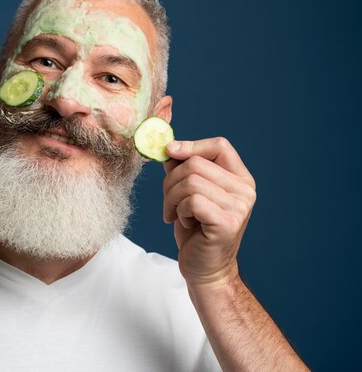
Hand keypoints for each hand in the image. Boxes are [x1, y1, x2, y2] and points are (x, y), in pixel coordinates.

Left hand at [162, 137, 255, 284]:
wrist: (204, 267)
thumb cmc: (196, 229)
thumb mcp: (188, 193)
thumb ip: (183, 169)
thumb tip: (170, 148)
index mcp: (240, 178)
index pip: (219, 146)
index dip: (191, 145)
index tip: (169, 152)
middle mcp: (245, 190)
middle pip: (196, 163)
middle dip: (170, 181)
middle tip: (169, 202)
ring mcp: (240, 207)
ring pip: (190, 181)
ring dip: (172, 198)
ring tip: (176, 214)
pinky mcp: (228, 223)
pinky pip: (192, 201)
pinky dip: (180, 211)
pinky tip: (186, 223)